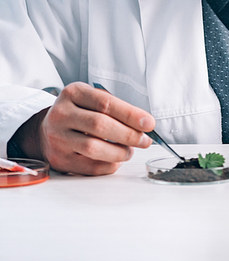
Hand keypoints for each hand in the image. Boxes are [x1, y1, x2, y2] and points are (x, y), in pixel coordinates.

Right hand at [12, 82, 154, 174]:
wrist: (46, 129)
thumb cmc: (78, 112)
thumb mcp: (90, 99)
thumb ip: (114, 108)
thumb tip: (143, 124)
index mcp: (73, 93)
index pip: (106, 103)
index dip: (130, 114)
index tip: (149, 123)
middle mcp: (62, 114)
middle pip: (100, 126)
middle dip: (128, 135)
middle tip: (145, 140)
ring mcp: (58, 138)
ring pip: (94, 148)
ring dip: (119, 152)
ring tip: (130, 151)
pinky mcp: (59, 159)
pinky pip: (89, 166)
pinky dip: (109, 165)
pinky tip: (116, 160)